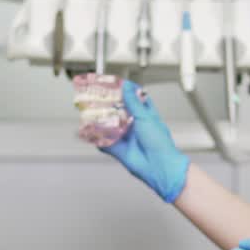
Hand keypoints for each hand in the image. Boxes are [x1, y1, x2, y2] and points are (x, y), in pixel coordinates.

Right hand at [102, 80, 190, 202]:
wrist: (158, 166)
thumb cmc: (159, 142)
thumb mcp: (145, 117)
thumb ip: (133, 102)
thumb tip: (127, 87)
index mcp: (145, 115)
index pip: (135, 99)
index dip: (126, 91)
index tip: (115, 84)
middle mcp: (135, 125)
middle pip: (119, 111)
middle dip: (109, 105)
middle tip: (98, 97)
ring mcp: (126, 136)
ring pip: (110, 126)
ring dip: (102, 120)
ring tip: (91, 111)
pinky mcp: (118, 149)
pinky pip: (104, 142)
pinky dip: (97, 138)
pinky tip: (90, 132)